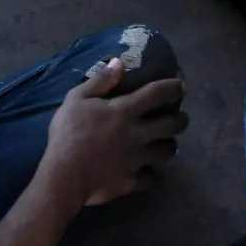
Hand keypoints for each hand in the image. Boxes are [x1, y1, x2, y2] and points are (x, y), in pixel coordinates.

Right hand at [41, 59, 187, 208]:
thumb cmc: (68, 134)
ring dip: (169, 145)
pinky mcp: (132, 182)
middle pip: (172, 125)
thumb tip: (119, 63)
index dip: (172, 87)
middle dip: (181, 120)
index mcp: (125, 112)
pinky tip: (145, 170)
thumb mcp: (76, 99)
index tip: (181, 85)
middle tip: (180, 118)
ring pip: (166, 152)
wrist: (64, 176)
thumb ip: (100, 81)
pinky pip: (150, 177)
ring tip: (166, 143)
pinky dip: (149, 172)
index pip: (157, 94)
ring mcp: (137, 160)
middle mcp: (138, 134)